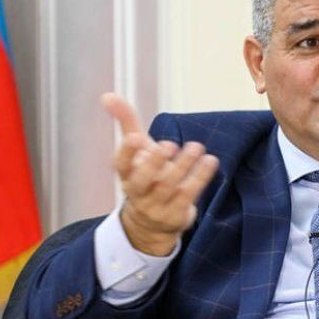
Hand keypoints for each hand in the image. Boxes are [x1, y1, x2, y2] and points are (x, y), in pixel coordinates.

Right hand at [102, 93, 218, 255]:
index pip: (121, 165)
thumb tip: (107, 95)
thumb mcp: (137, 151)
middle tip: (169, 144)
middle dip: (155, 162)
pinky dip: (200, 178)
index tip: (135, 137)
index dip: (127, 152)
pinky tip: (210, 161)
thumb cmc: (146, 176)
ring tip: (196, 147)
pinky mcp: (176, 215)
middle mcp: (139, 192)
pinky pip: (188, 196)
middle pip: (143, 180)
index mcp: (127, 175)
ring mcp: (157, 206)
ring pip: (168, 186)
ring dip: (183, 165)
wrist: (152, 224)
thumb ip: (126, 122)